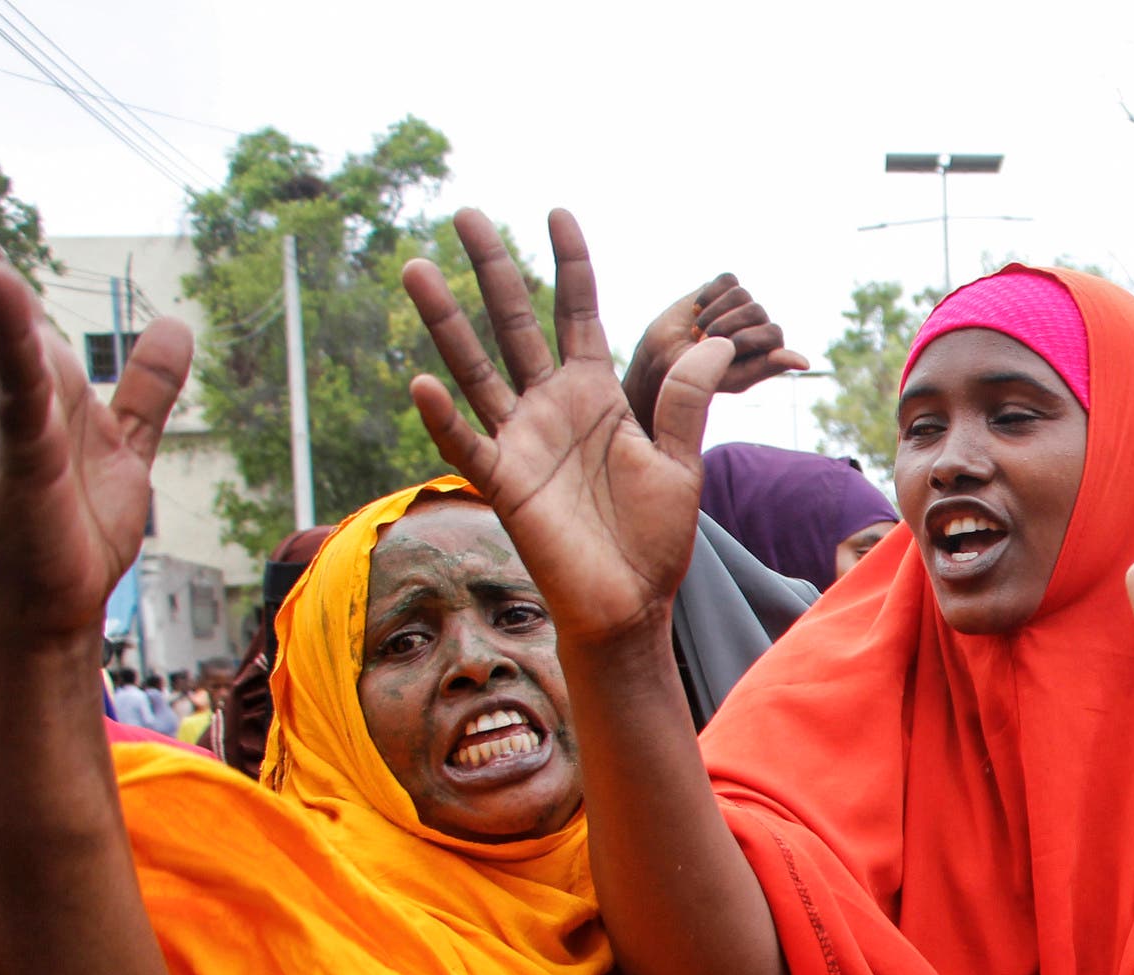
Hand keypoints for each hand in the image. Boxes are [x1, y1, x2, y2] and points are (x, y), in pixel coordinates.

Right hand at [0, 120, 189, 643]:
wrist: (65, 604)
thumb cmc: (79, 530)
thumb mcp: (127, 442)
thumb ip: (148, 385)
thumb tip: (173, 324)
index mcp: (32, 373)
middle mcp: (11, 382)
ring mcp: (13, 416)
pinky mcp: (28, 457)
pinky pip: (19, 383)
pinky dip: (11, 331)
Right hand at [404, 210, 731, 647]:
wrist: (632, 603)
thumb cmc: (654, 536)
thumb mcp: (680, 461)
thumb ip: (688, 400)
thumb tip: (717, 341)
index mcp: (596, 393)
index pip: (578, 314)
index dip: (571, 265)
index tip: (557, 213)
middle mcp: (551, 406)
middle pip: (515, 323)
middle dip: (493, 269)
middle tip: (466, 212)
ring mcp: (522, 440)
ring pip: (476, 369)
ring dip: (446, 322)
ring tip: (416, 268)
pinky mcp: (504, 484)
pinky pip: (467, 444)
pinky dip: (443, 417)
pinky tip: (422, 381)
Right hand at [621, 272, 807, 432]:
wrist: (664, 358)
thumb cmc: (701, 376)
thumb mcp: (735, 377)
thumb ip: (768, 367)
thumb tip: (805, 362)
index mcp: (769, 348)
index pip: (773, 332)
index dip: (745, 340)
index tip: (722, 353)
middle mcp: (760, 323)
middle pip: (756, 310)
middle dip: (725, 328)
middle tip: (703, 345)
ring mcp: (743, 304)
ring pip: (741, 294)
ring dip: (714, 314)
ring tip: (697, 332)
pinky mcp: (724, 287)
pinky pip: (726, 281)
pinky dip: (708, 296)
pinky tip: (696, 311)